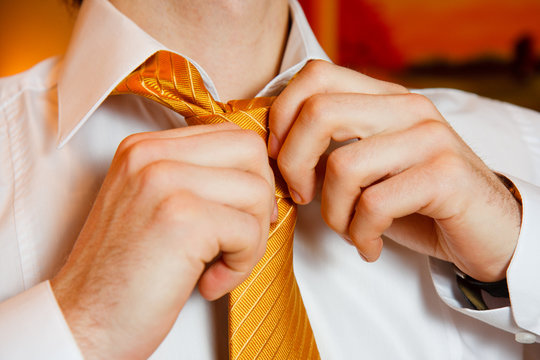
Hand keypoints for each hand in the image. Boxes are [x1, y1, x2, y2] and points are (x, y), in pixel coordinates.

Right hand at [51, 123, 274, 359]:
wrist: (83, 323)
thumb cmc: (122, 274)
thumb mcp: (154, 206)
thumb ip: (197, 179)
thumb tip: (258, 178)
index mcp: (145, 148)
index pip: (229, 134)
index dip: (249, 175)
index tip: (241, 214)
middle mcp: (151, 155)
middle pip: (250, 150)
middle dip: (259, 200)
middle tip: (240, 237)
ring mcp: (165, 182)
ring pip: (257, 190)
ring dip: (253, 239)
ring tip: (221, 265)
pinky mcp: (182, 219)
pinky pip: (250, 231)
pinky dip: (242, 265)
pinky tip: (209, 283)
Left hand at [268, 60, 521, 281]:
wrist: (489, 229)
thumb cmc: (417, 200)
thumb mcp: (372, 164)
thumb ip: (333, 147)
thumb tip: (276, 150)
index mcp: (385, 97)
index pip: (316, 76)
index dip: (283, 117)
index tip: (279, 159)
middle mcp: (408, 108)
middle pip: (319, 112)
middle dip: (292, 164)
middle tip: (301, 196)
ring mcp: (429, 138)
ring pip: (343, 167)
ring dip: (332, 213)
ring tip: (349, 229)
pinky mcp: (445, 176)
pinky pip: (373, 205)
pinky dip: (360, 235)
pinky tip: (370, 245)